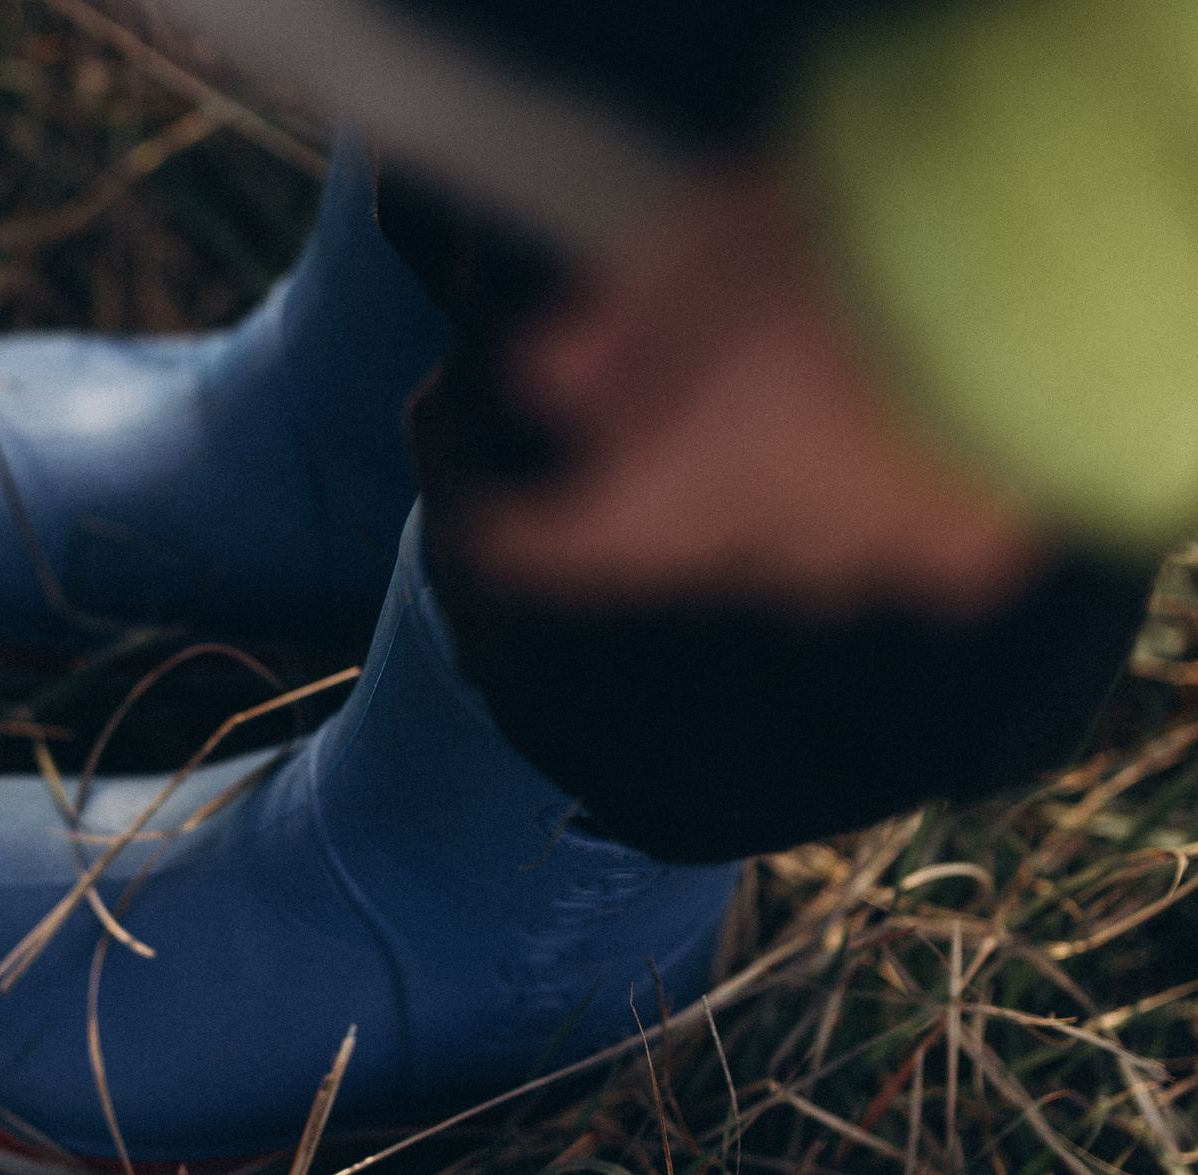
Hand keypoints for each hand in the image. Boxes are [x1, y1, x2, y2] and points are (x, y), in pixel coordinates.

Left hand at [468, 171, 1039, 618]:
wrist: (1037, 292)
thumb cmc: (842, 258)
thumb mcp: (696, 259)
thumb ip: (616, 326)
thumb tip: (550, 371)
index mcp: (675, 503)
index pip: (567, 545)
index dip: (516, 537)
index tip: (487, 526)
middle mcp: (761, 561)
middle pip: (686, 537)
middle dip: (666, 481)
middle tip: (658, 416)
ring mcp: (867, 566)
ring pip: (789, 546)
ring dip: (771, 493)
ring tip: (782, 415)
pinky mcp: (962, 556)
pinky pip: (893, 545)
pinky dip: (872, 505)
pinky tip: (876, 448)